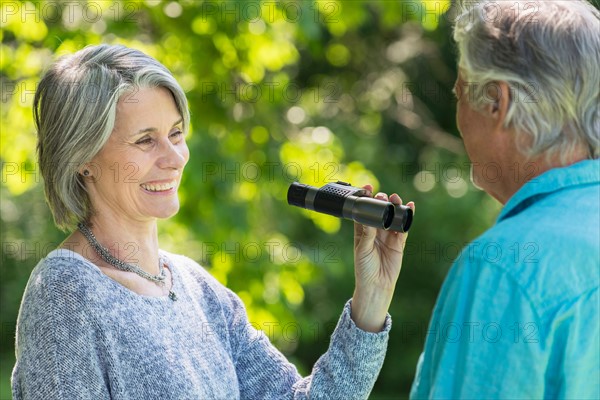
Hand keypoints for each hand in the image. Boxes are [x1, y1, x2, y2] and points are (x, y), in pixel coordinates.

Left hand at [351, 184, 414, 331]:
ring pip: (392, 217)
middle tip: (383, 195)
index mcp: (362, 231)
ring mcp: (388, 236)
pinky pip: (404, 227)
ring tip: (396, 198)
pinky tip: (410, 207)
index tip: (367, 187)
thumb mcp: (362, 249)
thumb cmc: (364, 268)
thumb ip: (367, 234)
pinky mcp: (399, 243)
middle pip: (379, 212)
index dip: (366, 199)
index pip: (364, 211)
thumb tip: (369, 217)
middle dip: (381, 201)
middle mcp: (375, 231)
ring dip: (394, 206)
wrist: (377, 285)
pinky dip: (407, 217)